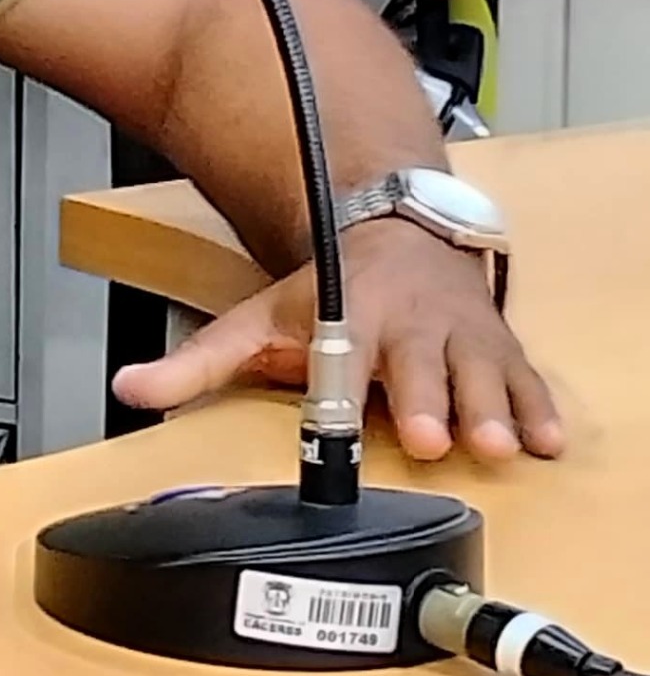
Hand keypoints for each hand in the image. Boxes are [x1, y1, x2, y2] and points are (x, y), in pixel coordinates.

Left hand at [113, 218, 564, 466]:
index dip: (352, 394)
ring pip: (480, 373)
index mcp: (352, 317)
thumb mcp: (260, 321)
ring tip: (505, 445)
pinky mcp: (499, 346)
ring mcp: (460, 335)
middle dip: (429, 401)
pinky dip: (539, 407)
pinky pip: (524, 378)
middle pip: (421, 368)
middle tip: (435, 436)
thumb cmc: (328, 290)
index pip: (348, 360)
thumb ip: (196, 363)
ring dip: (493, 408)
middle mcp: (412, 325)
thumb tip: (127, 389)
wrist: (397, 230)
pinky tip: (549, 441)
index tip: (355, 422)